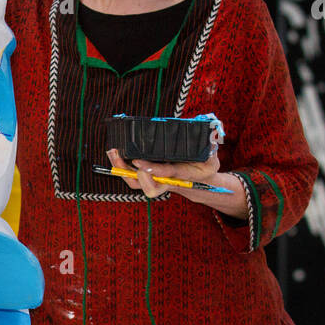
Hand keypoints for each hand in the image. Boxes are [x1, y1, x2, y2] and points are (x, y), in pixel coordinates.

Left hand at [106, 147, 221, 198]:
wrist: (198, 181)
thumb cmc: (204, 167)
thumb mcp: (212, 159)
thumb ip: (211, 149)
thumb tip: (210, 138)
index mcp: (180, 176)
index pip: (165, 174)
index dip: (151, 171)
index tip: (139, 162)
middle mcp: (165, 181)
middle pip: (145, 186)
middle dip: (132, 174)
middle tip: (122, 157)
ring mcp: (155, 180)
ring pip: (134, 182)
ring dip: (121, 169)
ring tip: (113, 152)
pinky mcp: (148, 177)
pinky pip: (130, 176)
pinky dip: (120, 167)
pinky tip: (114, 153)